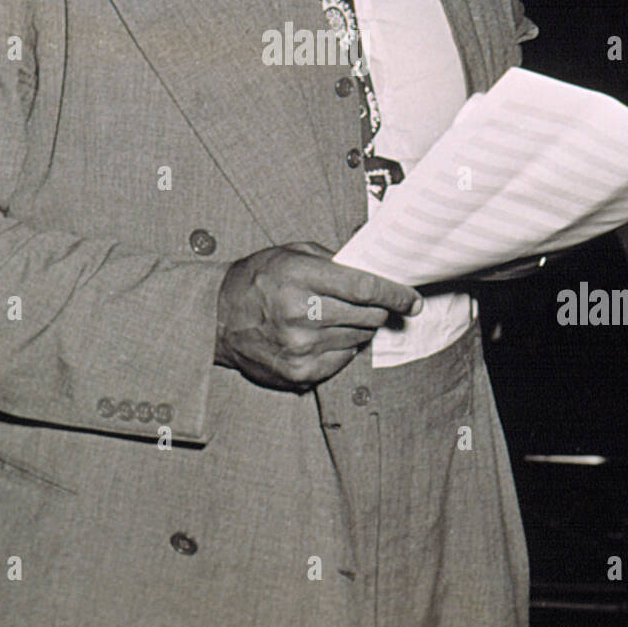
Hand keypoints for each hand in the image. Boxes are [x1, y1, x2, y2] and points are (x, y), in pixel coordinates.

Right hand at [215, 242, 422, 390]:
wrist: (215, 318)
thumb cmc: (257, 280)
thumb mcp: (291, 254)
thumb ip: (333, 259)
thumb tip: (374, 269)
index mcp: (300, 277)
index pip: (364, 288)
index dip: (395, 294)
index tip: (412, 301)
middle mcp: (300, 313)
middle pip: (367, 316)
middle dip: (377, 310)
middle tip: (370, 305)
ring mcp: (300, 347)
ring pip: (358, 339)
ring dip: (356, 329)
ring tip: (332, 318)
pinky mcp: (299, 373)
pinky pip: (343, 360)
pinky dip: (341, 348)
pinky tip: (321, 336)